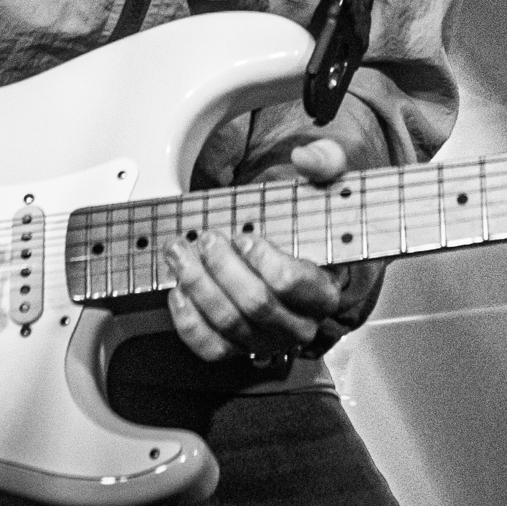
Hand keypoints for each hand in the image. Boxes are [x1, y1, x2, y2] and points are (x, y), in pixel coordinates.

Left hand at [167, 136, 359, 363]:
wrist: (297, 244)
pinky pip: (210, 347)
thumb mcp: (327, 180)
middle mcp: (299, 322)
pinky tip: (179, 290)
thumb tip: (307, 158)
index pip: (297, 285)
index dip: (266, 263)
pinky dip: (188, 321)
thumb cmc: (309, 216)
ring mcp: (267, 339)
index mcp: (324, 288)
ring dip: (198, 286)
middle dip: (223, 269)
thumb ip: (327, 161)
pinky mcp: (238, 347)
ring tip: (180, 253)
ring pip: (229, 325)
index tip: (246, 238)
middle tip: (207, 239)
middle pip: (257, 306)